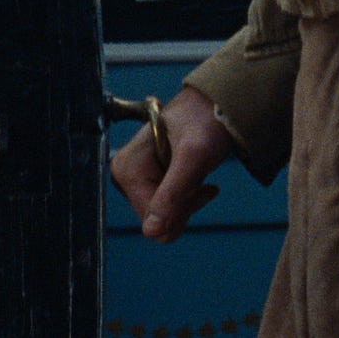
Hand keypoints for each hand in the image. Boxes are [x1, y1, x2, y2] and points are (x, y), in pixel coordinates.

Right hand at [108, 86, 235, 242]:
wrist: (214, 105)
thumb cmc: (205, 123)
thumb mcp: (192, 159)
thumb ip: (172, 195)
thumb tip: (151, 232)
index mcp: (126, 171)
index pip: (152, 221)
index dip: (181, 211)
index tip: (198, 185)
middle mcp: (124, 176)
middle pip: (156, 221)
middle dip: (184, 206)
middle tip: (199, 180)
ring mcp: (135, 178)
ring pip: (163, 217)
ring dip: (187, 201)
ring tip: (197, 175)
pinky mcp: (146, 179)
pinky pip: (167, 207)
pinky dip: (187, 197)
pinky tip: (195, 178)